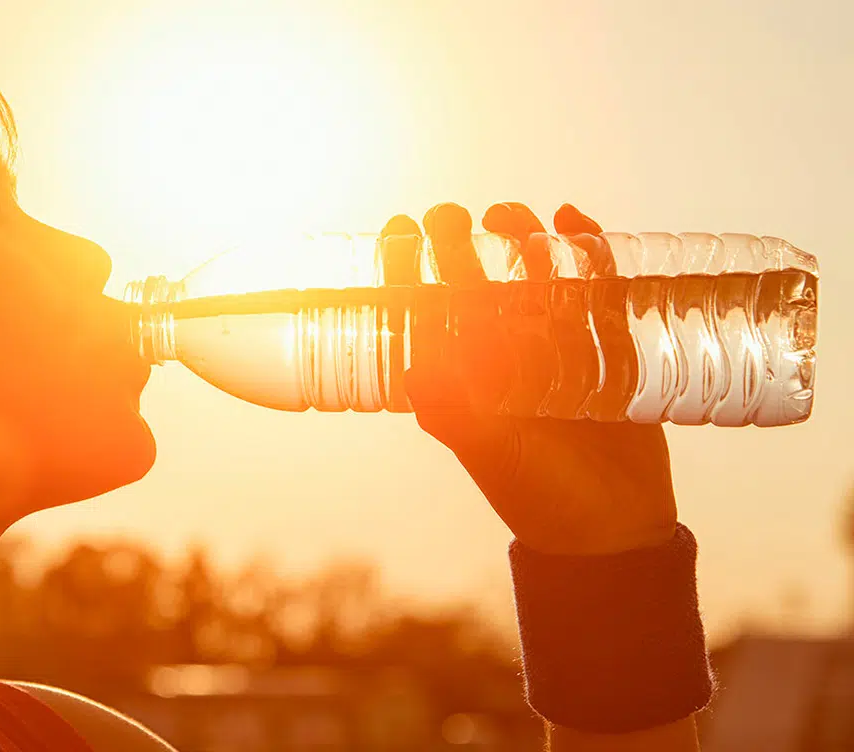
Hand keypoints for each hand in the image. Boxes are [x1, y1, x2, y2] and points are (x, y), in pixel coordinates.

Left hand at [381, 203, 677, 555]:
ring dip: (520, 238)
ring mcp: (554, 345)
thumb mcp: (486, 450)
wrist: (610, 527)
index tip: (400, 229)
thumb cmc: (536, 493)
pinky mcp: (606, 345)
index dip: (406, 266)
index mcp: (462, 374)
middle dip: (460, 241)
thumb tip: (414, 365)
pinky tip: (575, 221)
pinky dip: (588, 251)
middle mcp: (502, 353)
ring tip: (510, 215)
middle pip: (477, 279)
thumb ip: (451, 409)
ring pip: (532, 274)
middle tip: (452, 214)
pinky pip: (595, 287)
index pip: (425, 307)